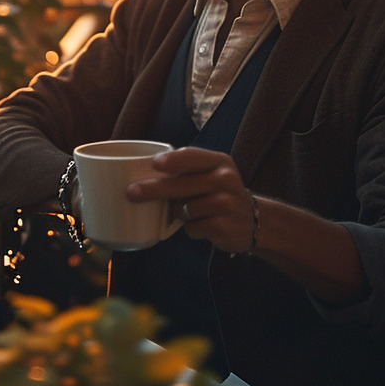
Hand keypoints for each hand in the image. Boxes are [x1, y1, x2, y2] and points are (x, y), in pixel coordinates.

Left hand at [125, 147, 257, 254]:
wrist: (253, 221)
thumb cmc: (219, 194)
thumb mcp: (212, 173)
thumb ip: (187, 170)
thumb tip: (143, 174)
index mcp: (220, 162)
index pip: (193, 156)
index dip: (172, 160)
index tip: (154, 164)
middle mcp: (225, 180)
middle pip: (182, 185)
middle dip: (153, 189)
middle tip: (131, 193)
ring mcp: (227, 204)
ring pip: (183, 209)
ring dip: (178, 213)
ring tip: (189, 212)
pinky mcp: (224, 227)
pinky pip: (191, 228)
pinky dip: (190, 229)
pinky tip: (203, 225)